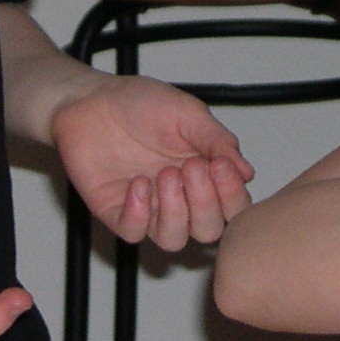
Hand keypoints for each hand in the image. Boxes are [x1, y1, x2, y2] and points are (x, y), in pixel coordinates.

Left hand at [55, 75, 254, 250]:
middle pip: (207, 231)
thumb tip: (247, 172)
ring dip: (175, 212)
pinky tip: (138, 183)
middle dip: (204, 203)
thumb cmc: (140, 103)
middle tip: (190, 167)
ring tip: (164, 175)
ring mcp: (148, 208)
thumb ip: (218, 141)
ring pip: (172, 241)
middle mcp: (179, 198)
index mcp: (204, 177)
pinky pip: (133, 233)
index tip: (221, 166)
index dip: (232, 196)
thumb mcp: (188, 114)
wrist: (92, 99)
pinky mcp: (116, 211)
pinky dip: (139, 214)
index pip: (232, 209)